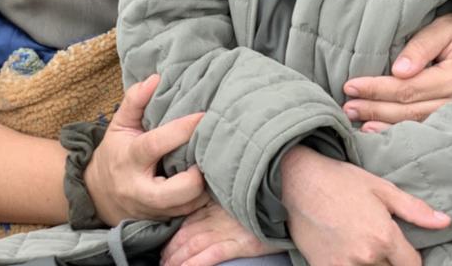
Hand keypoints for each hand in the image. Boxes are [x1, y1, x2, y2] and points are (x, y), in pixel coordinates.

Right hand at [84, 74, 207, 225]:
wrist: (97, 194)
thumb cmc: (115, 152)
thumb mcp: (119, 123)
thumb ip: (135, 100)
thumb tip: (156, 77)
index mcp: (130, 158)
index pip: (156, 144)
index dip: (182, 130)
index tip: (203, 115)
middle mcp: (139, 189)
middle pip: (175, 191)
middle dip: (197, 176)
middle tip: (207, 155)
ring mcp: (149, 210)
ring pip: (185, 207)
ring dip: (202, 189)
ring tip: (210, 167)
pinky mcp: (158, 222)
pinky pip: (185, 215)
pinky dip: (198, 200)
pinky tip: (205, 184)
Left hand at [160, 199, 277, 265]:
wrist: (289, 194)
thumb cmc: (265, 194)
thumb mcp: (237, 193)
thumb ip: (222, 199)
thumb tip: (211, 203)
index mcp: (215, 202)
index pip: (188, 219)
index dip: (173, 234)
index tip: (163, 244)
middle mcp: (218, 215)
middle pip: (186, 233)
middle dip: (171, 250)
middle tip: (161, 261)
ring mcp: (227, 228)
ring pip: (193, 245)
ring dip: (178, 259)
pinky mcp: (240, 242)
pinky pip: (212, 255)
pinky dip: (195, 263)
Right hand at [280, 146, 450, 265]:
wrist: (295, 180)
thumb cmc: (340, 179)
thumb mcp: (380, 187)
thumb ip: (414, 209)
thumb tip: (445, 222)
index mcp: (384, 237)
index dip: (410, 258)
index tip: (401, 249)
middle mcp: (367, 257)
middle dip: (389, 261)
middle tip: (376, 242)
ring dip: (370, 264)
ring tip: (360, 245)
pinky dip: (349, 265)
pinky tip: (343, 250)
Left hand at [342, 12, 451, 131]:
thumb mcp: (445, 28)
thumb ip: (422, 46)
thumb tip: (398, 70)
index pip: (407, 88)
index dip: (376, 89)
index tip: (350, 86)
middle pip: (408, 109)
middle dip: (374, 108)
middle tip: (347, 107)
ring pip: (416, 123)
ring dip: (384, 124)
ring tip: (359, 121)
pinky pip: (426, 128)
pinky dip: (401, 131)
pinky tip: (381, 131)